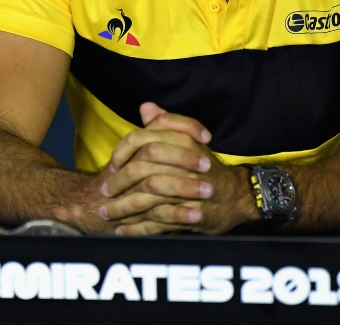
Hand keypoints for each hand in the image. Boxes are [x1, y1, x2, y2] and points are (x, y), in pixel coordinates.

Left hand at [105, 102, 256, 234]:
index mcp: (183, 143)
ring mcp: (188, 193)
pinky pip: (157, 223)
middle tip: (104, 191)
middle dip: (119, 183)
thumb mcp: (188, 141)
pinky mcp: (190, 216)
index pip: (143, 142)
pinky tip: (122, 231)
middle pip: (141, 172)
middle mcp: (185, 166)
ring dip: (122, 209)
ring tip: (105, 214)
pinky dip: (137, 229)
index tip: (112, 164)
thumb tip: (146, 107)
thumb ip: (165, 125)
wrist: (235, 195)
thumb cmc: (205, 167)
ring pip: (146, 200)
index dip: (123, 152)